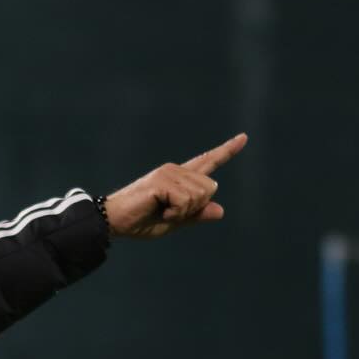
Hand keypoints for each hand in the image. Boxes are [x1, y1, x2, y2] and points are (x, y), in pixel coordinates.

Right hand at [104, 133, 247, 238]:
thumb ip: (196, 215)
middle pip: (210, 188)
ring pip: (200, 196)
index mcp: (180, 178)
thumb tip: (220, 210)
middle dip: (195, 208)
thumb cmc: (139, 221)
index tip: (244, 137)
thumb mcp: (174, 221)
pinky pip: (185, 201)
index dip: (227, 151)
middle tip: (169, 212)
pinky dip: (175, 213)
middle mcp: (176, 170)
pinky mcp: (162, 181)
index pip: (208, 162)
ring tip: (161, 211)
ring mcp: (169, 173)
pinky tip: (158, 210)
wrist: (114, 221)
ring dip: (183, 212)